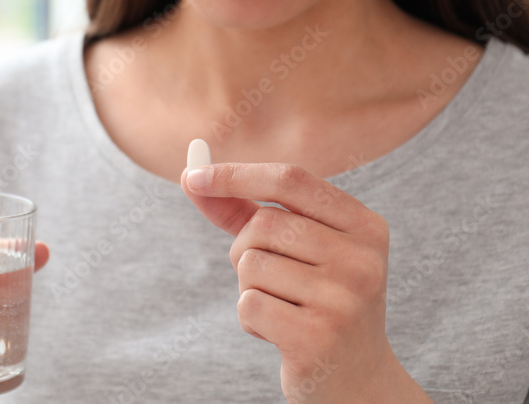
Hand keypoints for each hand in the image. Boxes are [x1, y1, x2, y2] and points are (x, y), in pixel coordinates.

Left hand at [180, 163, 426, 402]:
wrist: (358, 382)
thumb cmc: (317, 303)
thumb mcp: (296, 251)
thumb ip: (245, 211)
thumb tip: (192, 177)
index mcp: (364, 225)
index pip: (289, 180)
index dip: (235, 175)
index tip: (192, 176)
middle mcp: (362, 258)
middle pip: (262, 225)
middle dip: (243, 249)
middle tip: (268, 280)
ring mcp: (344, 298)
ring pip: (251, 265)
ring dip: (250, 288)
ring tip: (283, 309)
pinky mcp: (318, 337)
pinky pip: (248, 305)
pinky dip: (251, 320)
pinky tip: (280, 334)